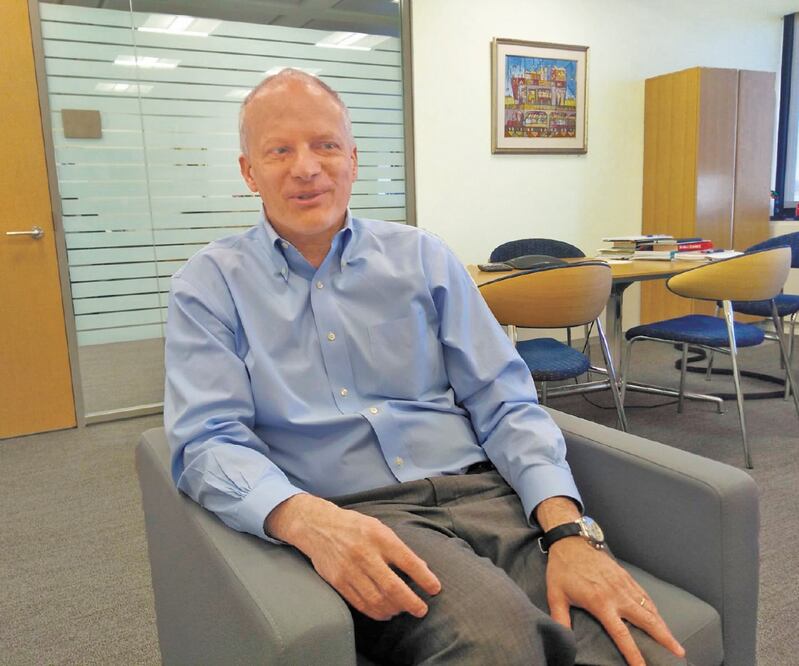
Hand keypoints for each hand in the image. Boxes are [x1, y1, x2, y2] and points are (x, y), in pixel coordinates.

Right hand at [266, 493, 440, 620]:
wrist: (317, 526)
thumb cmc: (354, 526)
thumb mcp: (379, 528)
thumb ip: (398, 548)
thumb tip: (422, 569)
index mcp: (379, 536)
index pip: (407, 560)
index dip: (424, 577)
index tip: (435, 589)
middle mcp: (364, 554)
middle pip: (392, 586)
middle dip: (411, 602)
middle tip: (422, 610)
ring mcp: (349, 569)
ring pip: (376, 599)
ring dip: (394, 609)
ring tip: (402, 610)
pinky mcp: (338, 582)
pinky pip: (360, 603)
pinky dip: (376, 612)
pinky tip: (385, 613)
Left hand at [545, 538, 685, 665]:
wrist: (571, 541)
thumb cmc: (562, 568)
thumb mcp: (555, 595)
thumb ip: (561, 620)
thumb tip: (563, 639)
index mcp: (600, 603)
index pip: (622, 635)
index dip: (634, 654)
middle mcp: (617, 595)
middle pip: (647, 621)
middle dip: (664, 638)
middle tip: (678, 653)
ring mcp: (624, 584)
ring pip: (650, 608)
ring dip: (663, 625)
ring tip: (674, 641)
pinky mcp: (626, 576)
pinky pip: (645, 595)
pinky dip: (655, 609)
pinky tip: (659, 617)